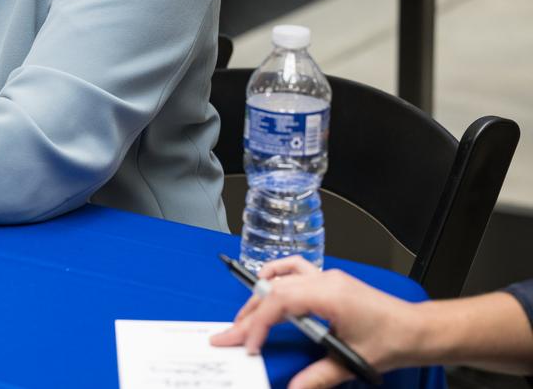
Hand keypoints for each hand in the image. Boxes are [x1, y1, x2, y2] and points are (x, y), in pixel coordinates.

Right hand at [210, 256, 418, 388]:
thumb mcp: (352, 361)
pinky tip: (268, 291)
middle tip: (228, 334)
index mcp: (328, 294)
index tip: (249, 345)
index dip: (257, 323)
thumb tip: (292, 388)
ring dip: (259, 296)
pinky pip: (294, 270)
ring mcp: (327, 277)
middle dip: (248, 314)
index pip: (279, 302)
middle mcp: (324, 279)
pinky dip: (276, 279)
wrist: (419, 329)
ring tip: (244, 317)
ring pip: (280, 277)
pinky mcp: (330, 281)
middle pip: (273, 290)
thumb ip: (319, 376)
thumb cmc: (393, 341)